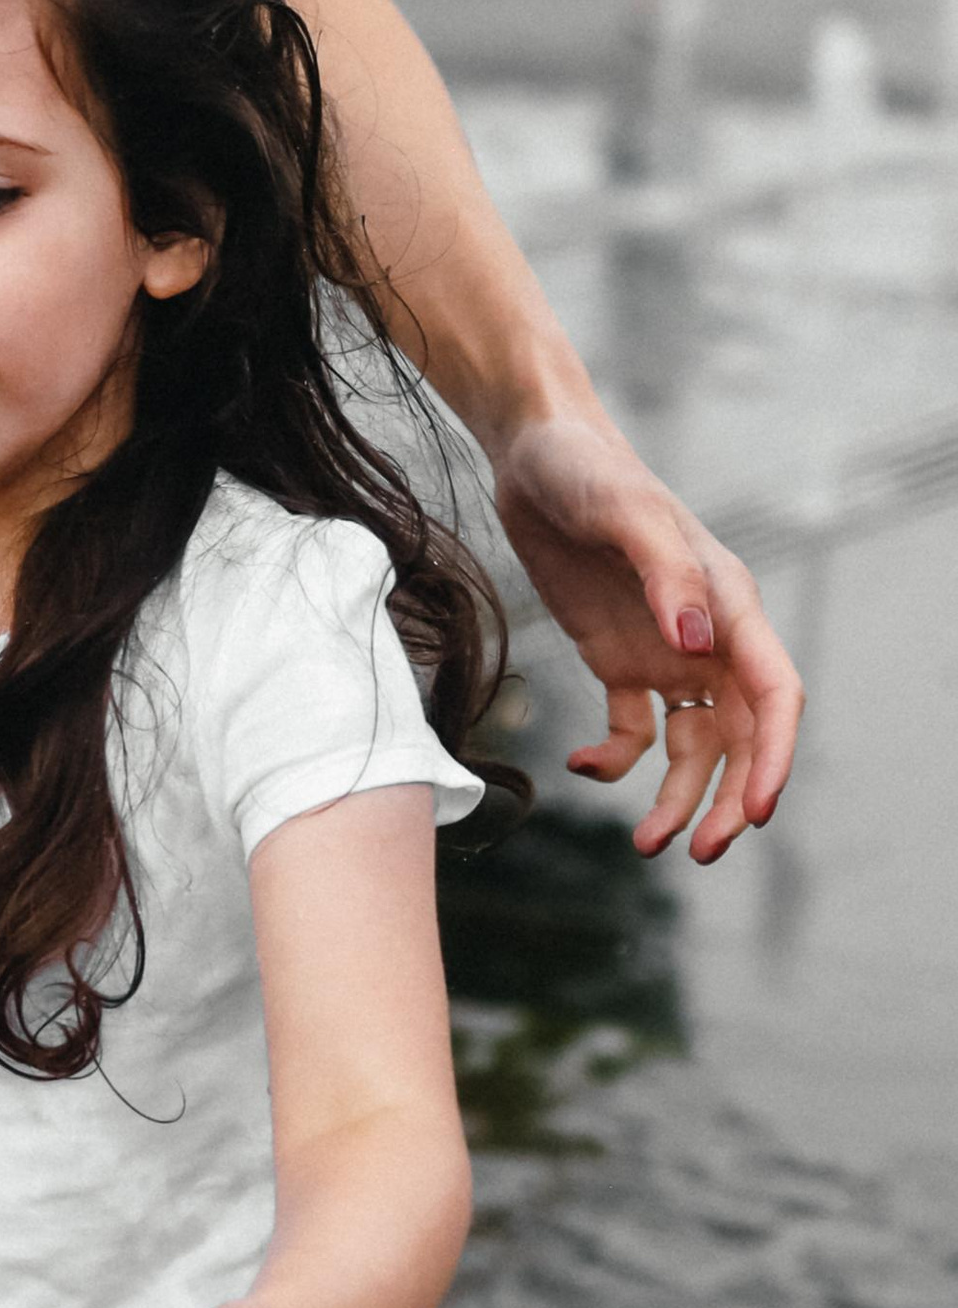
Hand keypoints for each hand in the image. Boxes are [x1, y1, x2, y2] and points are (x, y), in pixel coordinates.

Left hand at [491, 406, 801, 860]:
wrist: (534, 454)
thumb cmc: (587, 471)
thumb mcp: (626, 513)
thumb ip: (667, 575)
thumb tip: (696, 643)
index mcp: (730, 606)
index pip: (773, 697)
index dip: (773, 758)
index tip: (759, 811)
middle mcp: (708, 637)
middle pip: (741, 738)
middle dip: (730, 799)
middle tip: (703, 853)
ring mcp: (665, 652)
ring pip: (693, 746)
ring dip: (679, 797)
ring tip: (646, 844)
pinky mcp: (618, 660)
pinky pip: (631, 728)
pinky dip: (615, 758)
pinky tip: (581, 766)